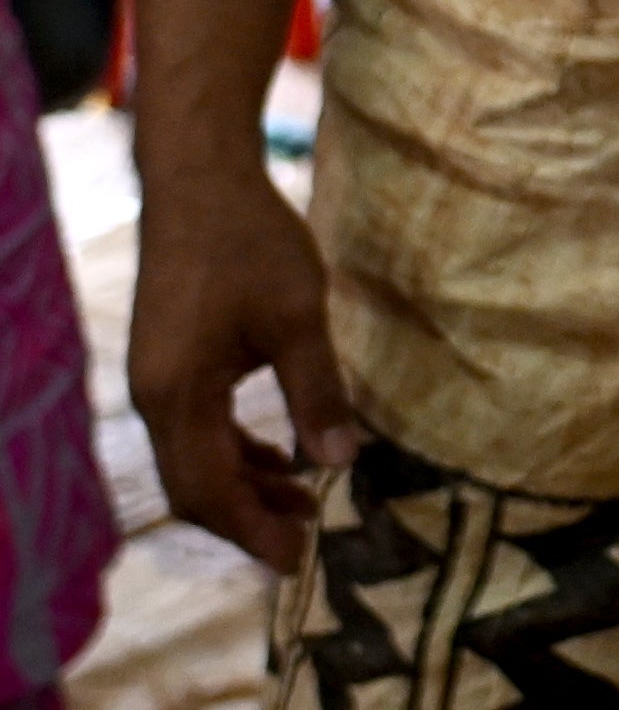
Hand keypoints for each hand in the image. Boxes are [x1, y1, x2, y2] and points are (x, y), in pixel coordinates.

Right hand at [131, 168, 357, 569]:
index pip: (206, 489)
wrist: (200, 181)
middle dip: (246, 517)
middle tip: (305, 541)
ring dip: (245, 484)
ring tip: (303, 503)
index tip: (296, 558)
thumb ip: (318, 391)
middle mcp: (156, 397)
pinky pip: (198, 427)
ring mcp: (159, 379)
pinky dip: (236, 450)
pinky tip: (278, 456)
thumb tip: (342, 462)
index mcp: (177, 395)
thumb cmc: (250, 242)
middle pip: (193, 485)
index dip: (250, 529)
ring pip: (195, 457)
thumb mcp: (298, 316)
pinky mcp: (172, 360)